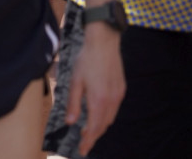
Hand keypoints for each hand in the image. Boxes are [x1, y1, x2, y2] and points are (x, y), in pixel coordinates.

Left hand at [66, 23, 125, 155]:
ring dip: (100, 126)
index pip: (93, 127)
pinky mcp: (121, 89)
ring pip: (110, 118)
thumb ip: (72, 103)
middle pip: (103, 126)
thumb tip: (70, 122)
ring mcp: (118, 95)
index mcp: (98, 100)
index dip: (88, 141)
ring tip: (88, 131)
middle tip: (84, 143)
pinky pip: (114, 109)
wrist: (104, 43)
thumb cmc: (86, 60)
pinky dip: (106, 116)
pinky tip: (98, 114)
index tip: (82, 150)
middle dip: (93, 136)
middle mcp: (111, 101)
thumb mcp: (74, 81)